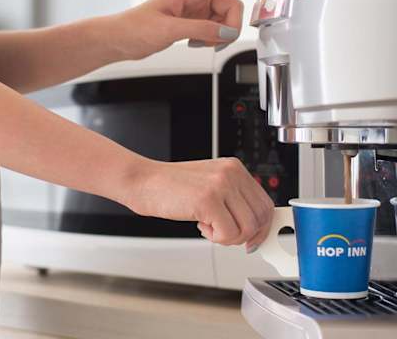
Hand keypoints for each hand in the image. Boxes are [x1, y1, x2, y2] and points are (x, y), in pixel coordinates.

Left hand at [104, 0, 262, 59]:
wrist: (119, 41)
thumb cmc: (134, 29)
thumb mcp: (169, 30)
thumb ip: (201, 29)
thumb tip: (226, 32)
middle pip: (229, 7)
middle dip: (229, 26)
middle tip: (216, 41)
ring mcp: (193, 10)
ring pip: (223, 20)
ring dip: (219, 34)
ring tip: (199, 43)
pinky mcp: (191, 22)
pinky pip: (214, 29)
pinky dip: (211, 38)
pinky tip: (196, 43)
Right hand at [124, 157, 273, 250]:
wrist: (142, 182)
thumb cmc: (168, 187)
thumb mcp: (208, 185)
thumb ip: (231, 199)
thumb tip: (252, 225)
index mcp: (234, 168)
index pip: (265, 203)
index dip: (261, 226)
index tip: (253, 238)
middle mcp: (231, 173)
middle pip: (261, 217)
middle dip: (246, 235)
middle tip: (226, 236)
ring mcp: (221, 185)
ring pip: (248, 228)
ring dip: (229, 237)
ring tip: (209, 228)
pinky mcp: (208, 200)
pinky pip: (229, 233)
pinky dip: (216, 238)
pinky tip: (201, 226)